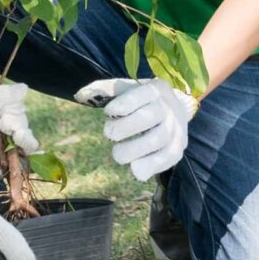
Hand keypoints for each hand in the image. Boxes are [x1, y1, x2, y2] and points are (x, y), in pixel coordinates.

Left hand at [75, 77, 195, 180]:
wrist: (175, 110)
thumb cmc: (141, 100)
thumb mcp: (126, 90)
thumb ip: (103, 91)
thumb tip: (78, 95)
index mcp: (155, 89)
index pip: (143, 94)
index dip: (126, 104)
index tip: (108, 113)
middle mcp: (169, 107)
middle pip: (151, 116)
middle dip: (127, 127)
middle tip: (109, 135)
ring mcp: (177, 127)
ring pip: (160, 139)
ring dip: (136, 149)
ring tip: (117, 154)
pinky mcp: (179, 146)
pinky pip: (169, 157)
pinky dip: (152, 165)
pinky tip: (136, 170)